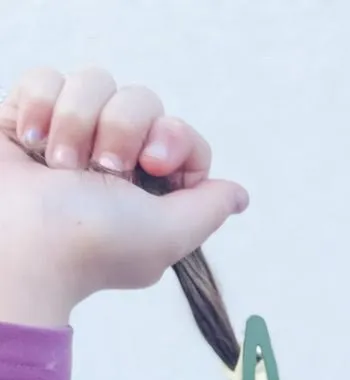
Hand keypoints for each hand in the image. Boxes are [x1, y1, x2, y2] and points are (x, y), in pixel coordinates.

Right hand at [0, 66, 247, 325]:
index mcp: (150, 188)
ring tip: (59, 166)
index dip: (173, 138)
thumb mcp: (170, 235)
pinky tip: (31, 145)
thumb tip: (238, 196)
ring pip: (94, 82)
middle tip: (100, 170)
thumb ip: (208, 209)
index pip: (181, 135)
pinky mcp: (28, 117)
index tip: (153, 163)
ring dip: (76, 123)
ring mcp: (71, 135)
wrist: (19, 240)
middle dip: (120, 129)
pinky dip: (38, 107)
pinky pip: (47, 78)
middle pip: (142, 100)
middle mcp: (113, 158)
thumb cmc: (92, 242)